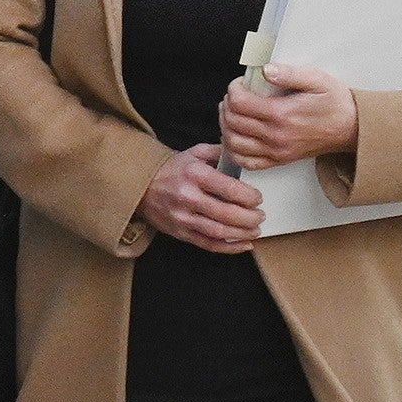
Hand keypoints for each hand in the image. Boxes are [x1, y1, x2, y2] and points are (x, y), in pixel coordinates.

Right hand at [139, 143, 263, 253]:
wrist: (141, 186)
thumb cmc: (172, 170)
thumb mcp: (195, 153)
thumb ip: (221, 152)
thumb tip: (243, 156)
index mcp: (194, 174)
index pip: (229, 188)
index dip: (249, 196)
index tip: (257, 198)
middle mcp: (187, 197)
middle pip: (226, 213)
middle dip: (250, 217)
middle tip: (260, 215)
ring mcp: (183, 217)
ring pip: (219, 231)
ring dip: (242, 234)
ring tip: (255, 230)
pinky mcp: (180, 233)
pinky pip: (208, 244)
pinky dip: (229, 248)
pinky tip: (243, 245)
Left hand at [218, 62, 358, 169]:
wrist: (351, 128)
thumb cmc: (335, 104)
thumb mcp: (318, 80)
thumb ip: (290, 73)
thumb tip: (265, 70)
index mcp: (282, 114)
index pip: (240, 103)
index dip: (233, 90)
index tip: (239, 84)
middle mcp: (276, 136)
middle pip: (233, 122)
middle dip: (227, 105)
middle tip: (234, 96)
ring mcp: (275, 151)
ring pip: (233, 142)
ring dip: (226, 126)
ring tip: (231, 113)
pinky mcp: (278, 160)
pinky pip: (245, 162)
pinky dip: (233, 150)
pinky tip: (236, 136)